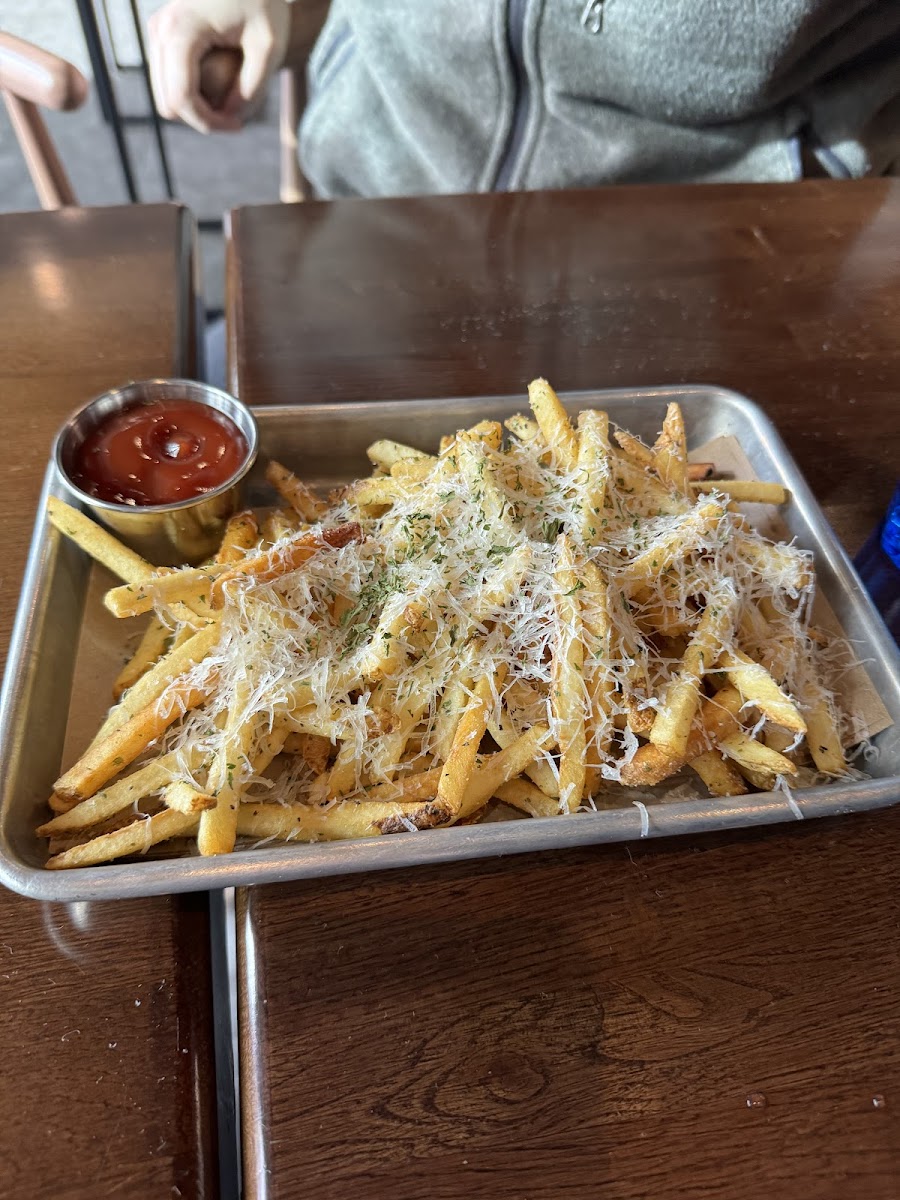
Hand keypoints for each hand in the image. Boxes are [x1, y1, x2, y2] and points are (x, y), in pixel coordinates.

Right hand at [148, 0, 289, 132]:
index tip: (238, 126)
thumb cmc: (263, 2)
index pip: (181, 98)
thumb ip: (252, 87)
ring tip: (231, 107)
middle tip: (236, 120)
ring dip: (196, 109)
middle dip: (201, 119)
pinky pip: (169, 81)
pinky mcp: (162, 34)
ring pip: (165, 95)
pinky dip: (192, 95)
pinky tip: (221, 92)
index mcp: (181, 30)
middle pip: (167, 103)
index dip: (208, 123)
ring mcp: (157, 32)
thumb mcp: (268, 47)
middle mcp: (160, 30)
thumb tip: (231, 118)